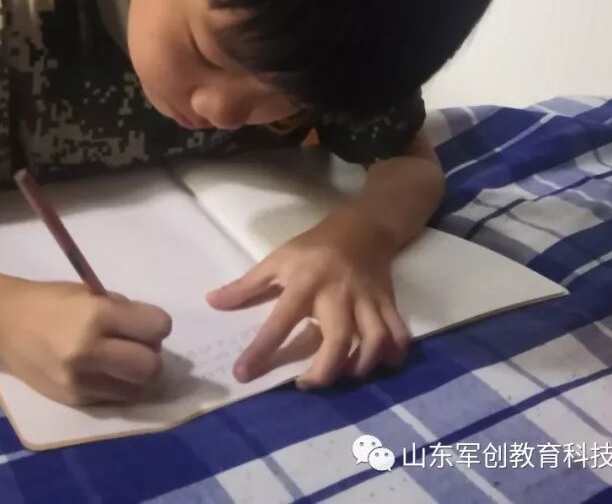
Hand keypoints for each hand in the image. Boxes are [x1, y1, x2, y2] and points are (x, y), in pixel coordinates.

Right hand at [0, 279, 171, 405]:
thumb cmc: (51, 301)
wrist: (4, 324)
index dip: (158, 325)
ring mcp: (80, 380)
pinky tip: (102, 370)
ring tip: (121, 360)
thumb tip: (152, 331)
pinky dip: (116, 385)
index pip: (156, 327)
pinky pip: (114, 397)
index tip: (148, 323)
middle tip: (137, 345)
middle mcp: (89, 351)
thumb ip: (123, 311)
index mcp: (96, 315)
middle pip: (151, 366)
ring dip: (136, 375)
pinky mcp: (73, 399)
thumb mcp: (90, 293)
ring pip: (136, 389)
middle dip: (151, 354)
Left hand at [207, 208, 410, 389]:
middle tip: (306, 385)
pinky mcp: (389, 302)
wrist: (363, 226)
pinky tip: (380, 365)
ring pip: (375, 339)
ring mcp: (368, 299)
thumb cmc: (313, 246)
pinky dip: (394, 354)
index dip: (262, 350)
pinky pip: (399, 333)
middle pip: (339, 338)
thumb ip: (246, 286)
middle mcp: (339, 293)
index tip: (243, 374)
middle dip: (325, 371)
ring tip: (343, 375)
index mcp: (305, 282)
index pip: (281, 320)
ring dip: (361, 366)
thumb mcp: (277, 259)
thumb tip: (212, 302)